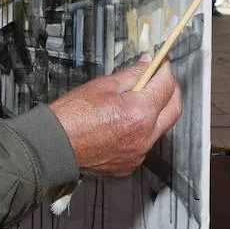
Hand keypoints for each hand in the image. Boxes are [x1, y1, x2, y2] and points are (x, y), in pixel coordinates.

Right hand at [49, 60, 182, 176]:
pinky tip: (127, 122)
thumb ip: (132, 74)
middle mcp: (144, 136)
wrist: (55, 146)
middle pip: (174, 108)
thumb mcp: (104, 85)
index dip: (165, 70)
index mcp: (140, 113)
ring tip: (139, 100)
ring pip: (161, 128)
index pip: (167, 85)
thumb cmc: (72, 116)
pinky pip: (145, 143)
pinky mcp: (130, 164)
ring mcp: (139, 153)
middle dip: (171, 90)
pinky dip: (142, 130)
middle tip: (160, 78)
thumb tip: (147, 64)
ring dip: (157, 111)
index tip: (161, 64)